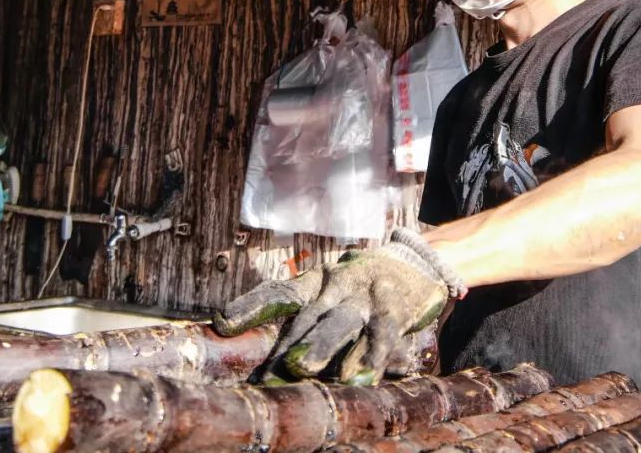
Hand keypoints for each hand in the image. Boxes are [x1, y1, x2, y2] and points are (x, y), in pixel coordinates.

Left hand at [214, 228, 463, 384]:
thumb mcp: (332, 290)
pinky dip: (369, 358)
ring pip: (341, 322)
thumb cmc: (362, 287)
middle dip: (286, 342)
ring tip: (301, 368)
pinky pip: (380, 336)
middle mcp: (338, 285)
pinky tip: (358, 379)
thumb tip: (263, 355)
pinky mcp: (394, 311)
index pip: (281, 293)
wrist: (417, 262)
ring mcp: (366, 297)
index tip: (223, 322)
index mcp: (318, 280)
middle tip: (267, 369)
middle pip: (308, 314)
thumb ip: (305, 317)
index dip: (252, 306)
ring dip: (320, 345)